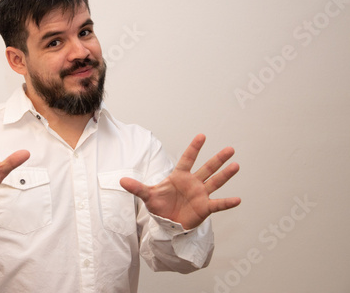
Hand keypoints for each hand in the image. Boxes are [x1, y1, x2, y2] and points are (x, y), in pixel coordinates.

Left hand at [120, 134, 239, 229]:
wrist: (167, 223)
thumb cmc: (160, 206)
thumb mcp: (148, 196)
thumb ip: (137, 187)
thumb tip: (121, 180)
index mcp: (179, 176)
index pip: (187, 159)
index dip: (194, 148)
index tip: (202, 136)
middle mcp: (192, 183)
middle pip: (206, 168)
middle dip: (217, 159)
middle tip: (230, 149)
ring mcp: (200, 194)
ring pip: (215, 182)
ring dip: (225, 175)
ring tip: (236, 165)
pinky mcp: (204, 208)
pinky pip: (218, 204)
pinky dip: (227, 203)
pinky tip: (238, 199)